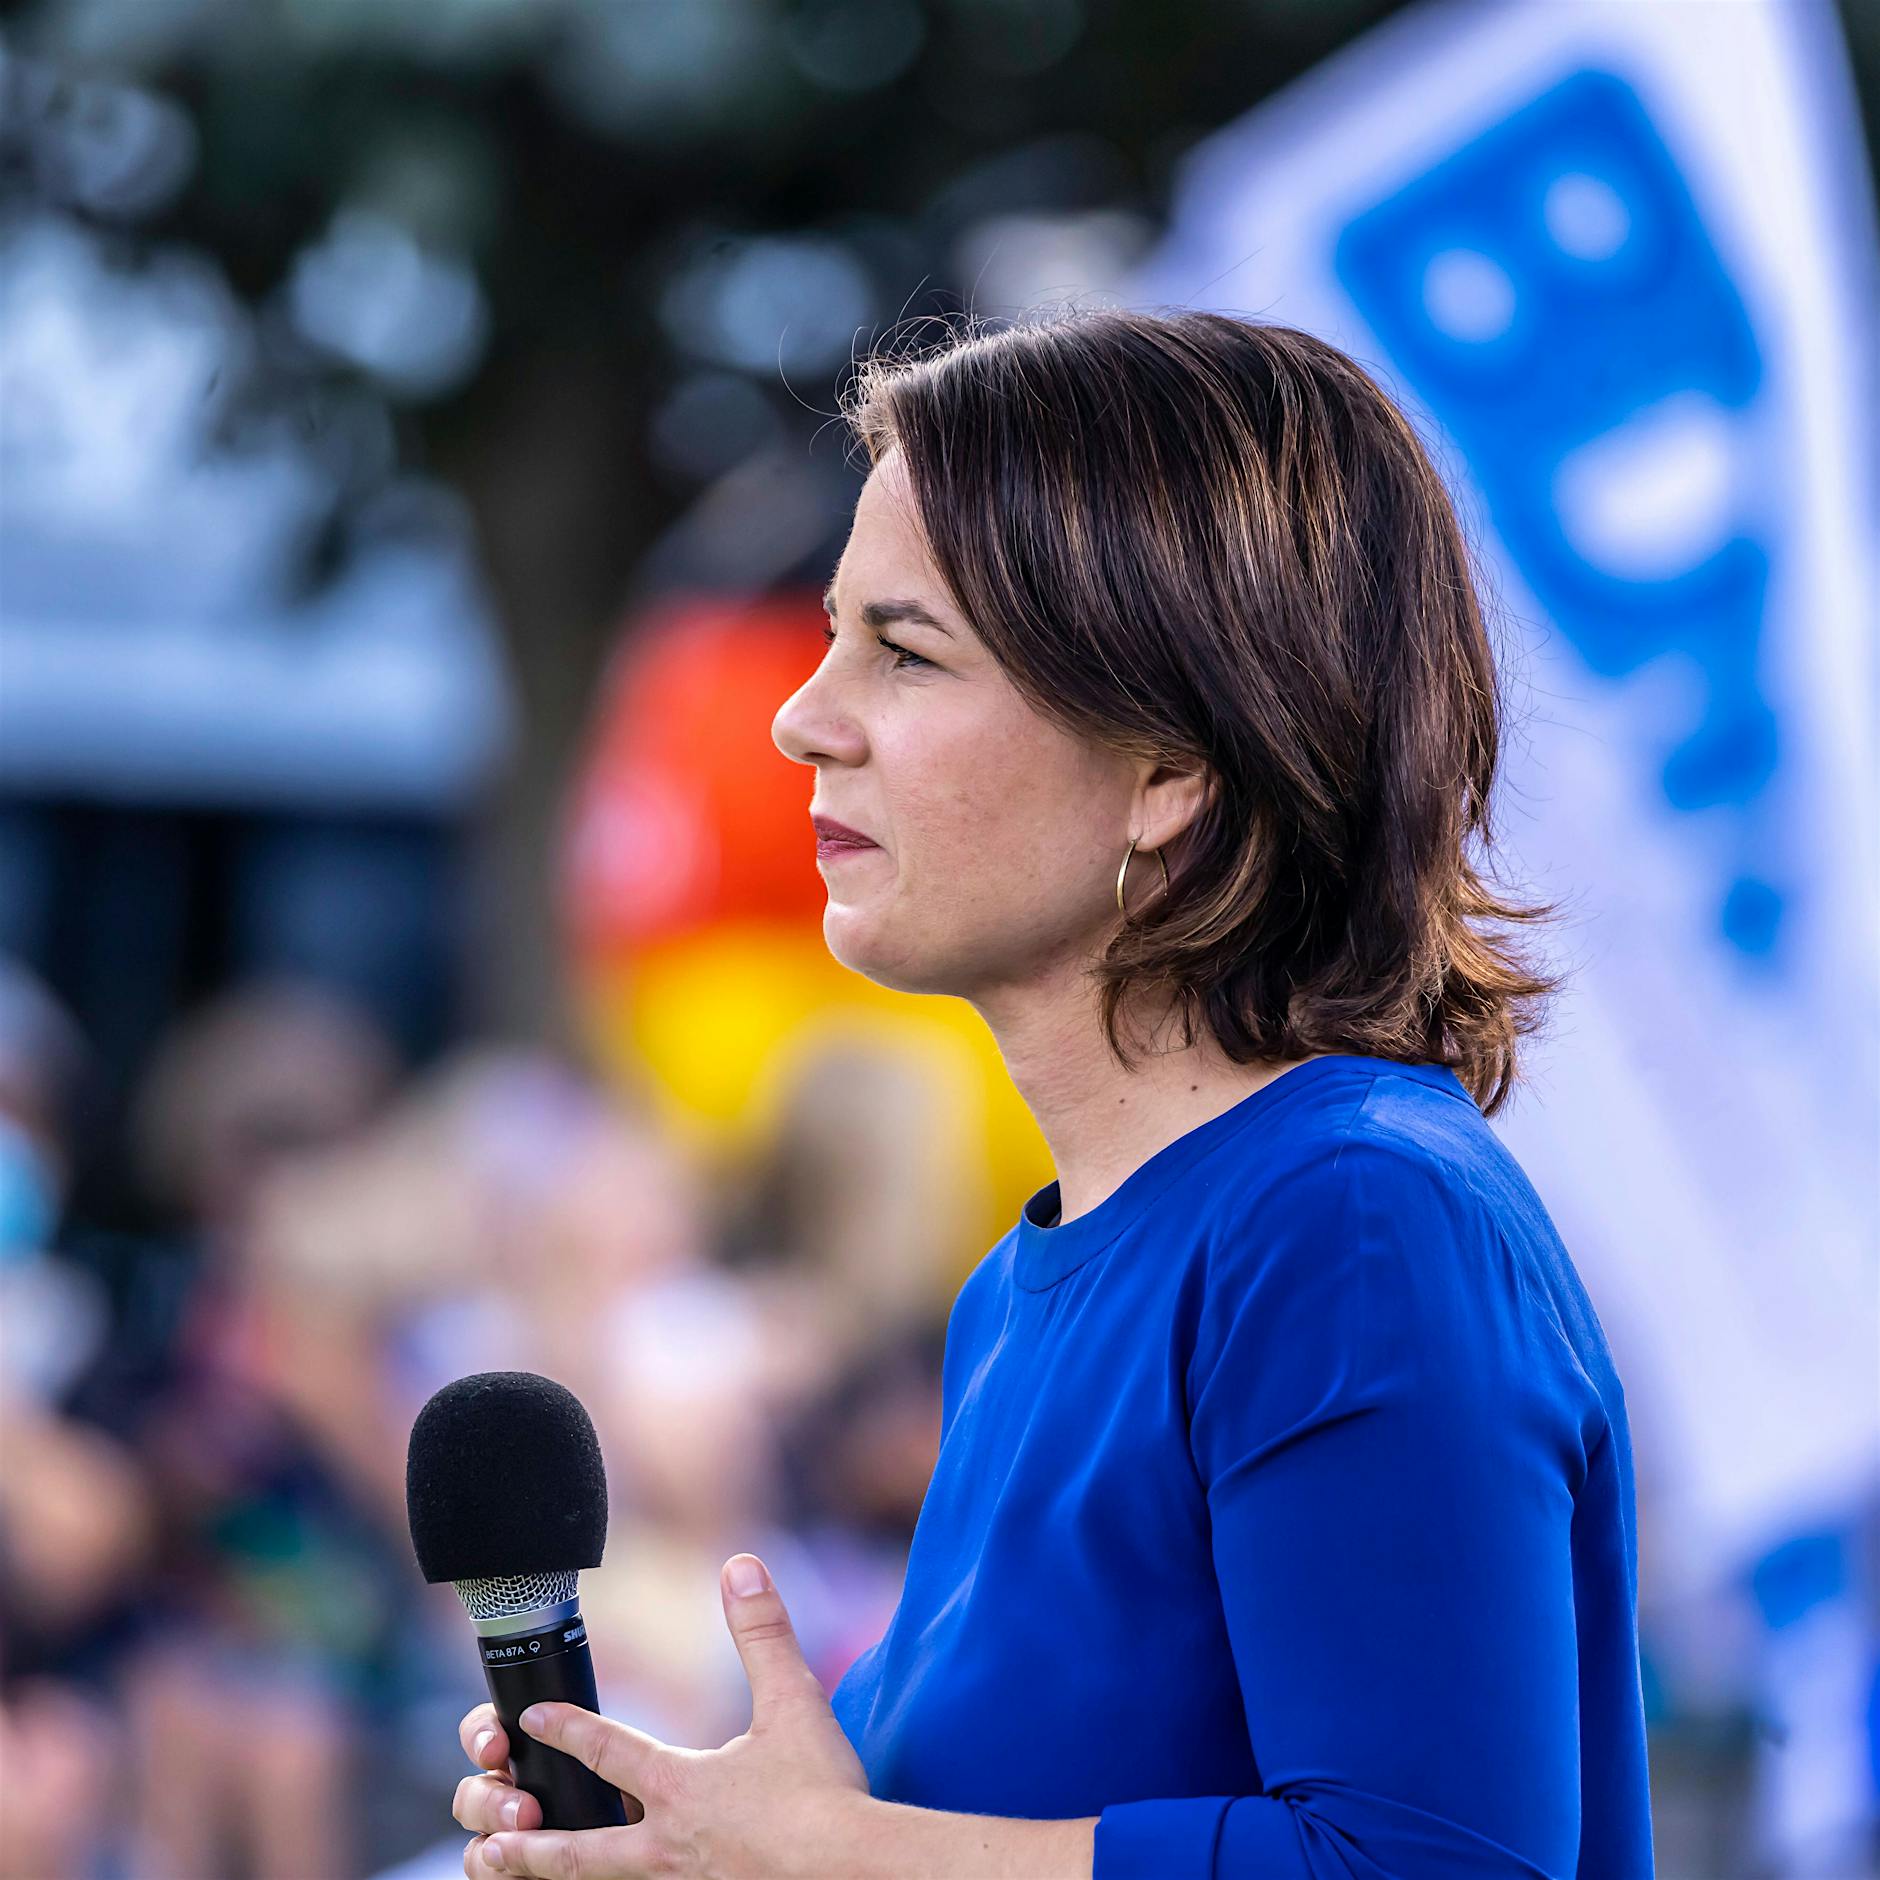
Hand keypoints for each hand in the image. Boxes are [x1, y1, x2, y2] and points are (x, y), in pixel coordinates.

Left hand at [455, 1553, 871, 1878]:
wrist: (850, 1870)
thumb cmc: (824, 1793)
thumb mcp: (794, 1700)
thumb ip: (762, 1632)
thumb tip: (741, 1565)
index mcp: (681, 1787)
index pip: (609, 1752)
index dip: (568, 1730)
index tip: (529, 1718)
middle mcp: (668, 1845)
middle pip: (581, 1849)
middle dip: (530, 1844)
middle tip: (485, 1842)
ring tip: (511, 1877)